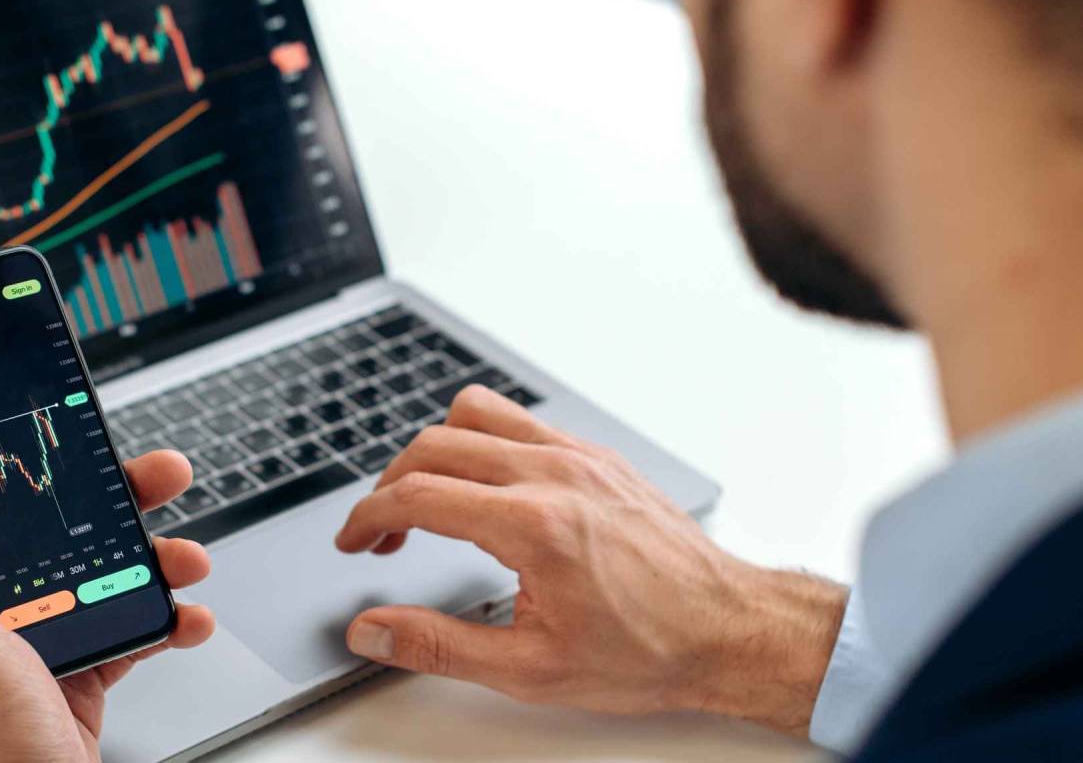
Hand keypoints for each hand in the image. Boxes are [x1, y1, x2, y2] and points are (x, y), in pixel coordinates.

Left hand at [0, 451, 215, 762]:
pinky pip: (130, 635)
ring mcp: (40, 653)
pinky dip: (168, 624)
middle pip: (62, 539)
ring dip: (156, 566)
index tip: (83, 446)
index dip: (41, 476)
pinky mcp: (80, 682)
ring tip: (189, 563)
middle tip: (166, 478)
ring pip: (105, 582)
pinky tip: (189, 619)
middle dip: (122, 508)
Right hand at [334, 387, 846, 735]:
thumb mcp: (530, 670)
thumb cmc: (649, 650)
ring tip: (428, 500)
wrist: (729, 630)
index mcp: (533, 525)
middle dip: (391, 486)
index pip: (419, 495)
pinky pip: (523, 422)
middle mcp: (555, 475)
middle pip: (435, 444)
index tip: (353, 540)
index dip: (367, 517)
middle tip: (382, 534)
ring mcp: (581, 457)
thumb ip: (438, 646)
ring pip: (477, 412)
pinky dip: (485, 444)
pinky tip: (487, 491)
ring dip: (437, 450)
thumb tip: (373, 632)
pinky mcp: (599, 456)